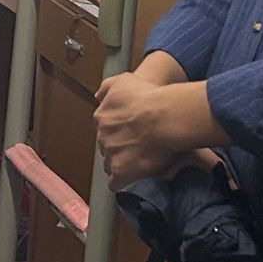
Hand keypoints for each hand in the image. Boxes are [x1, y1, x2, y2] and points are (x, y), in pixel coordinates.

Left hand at [93, 72, 184, 189]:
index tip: (130, 131)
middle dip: (118, 146)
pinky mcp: (120, 171)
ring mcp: (110, 153)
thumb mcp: (124, 80)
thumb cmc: (149, 96)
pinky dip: (122, 181)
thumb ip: (108, 86)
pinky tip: (132, 177)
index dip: (118, 130)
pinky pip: (115, 182)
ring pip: (110, 163)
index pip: (105, 127)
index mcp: (102, 116)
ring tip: (137, 162)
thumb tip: (98, 95)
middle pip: (107, 145)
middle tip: (137, 145)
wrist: (164, 117)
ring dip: (120, 163)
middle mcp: (102, 135)